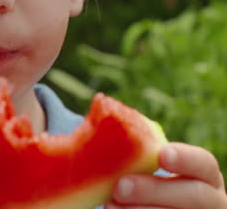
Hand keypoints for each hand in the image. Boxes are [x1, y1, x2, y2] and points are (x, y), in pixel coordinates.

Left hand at [105, 142, 226, 208]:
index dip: (186, 158)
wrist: (153, 204)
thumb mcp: (150, 164)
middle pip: (192, 195)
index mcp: (204, 175)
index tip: (162, 154)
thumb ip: (137, 148)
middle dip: (154, 190)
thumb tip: (98, 108)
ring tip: (109, 204)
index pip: (204, 163)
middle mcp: (209, 199)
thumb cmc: (147, 177)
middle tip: (120, 187)